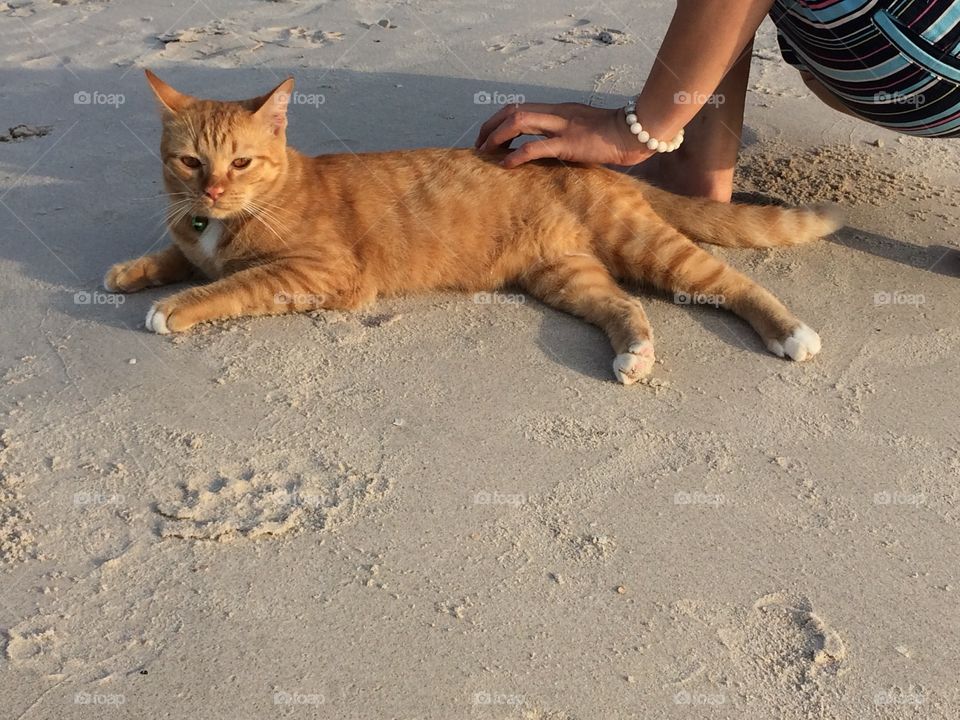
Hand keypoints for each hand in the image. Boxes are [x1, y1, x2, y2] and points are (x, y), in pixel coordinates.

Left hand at [474, 102, 652, 168]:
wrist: (633, 132)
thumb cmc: (612, 134)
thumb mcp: (583, 129)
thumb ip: (565, 133)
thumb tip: (548, 147)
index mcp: (558, 110)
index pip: (520, 107)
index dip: (498, 120)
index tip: (488, 137)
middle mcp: (556, 113)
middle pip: (513, 111)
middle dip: (490, 127)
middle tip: (479, 146)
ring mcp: (562, 126)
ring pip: (519, 122)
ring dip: (497, 137)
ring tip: (486, 152)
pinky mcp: (569, 143)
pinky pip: (537, 147)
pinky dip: (517, 154)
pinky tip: (506, 164)